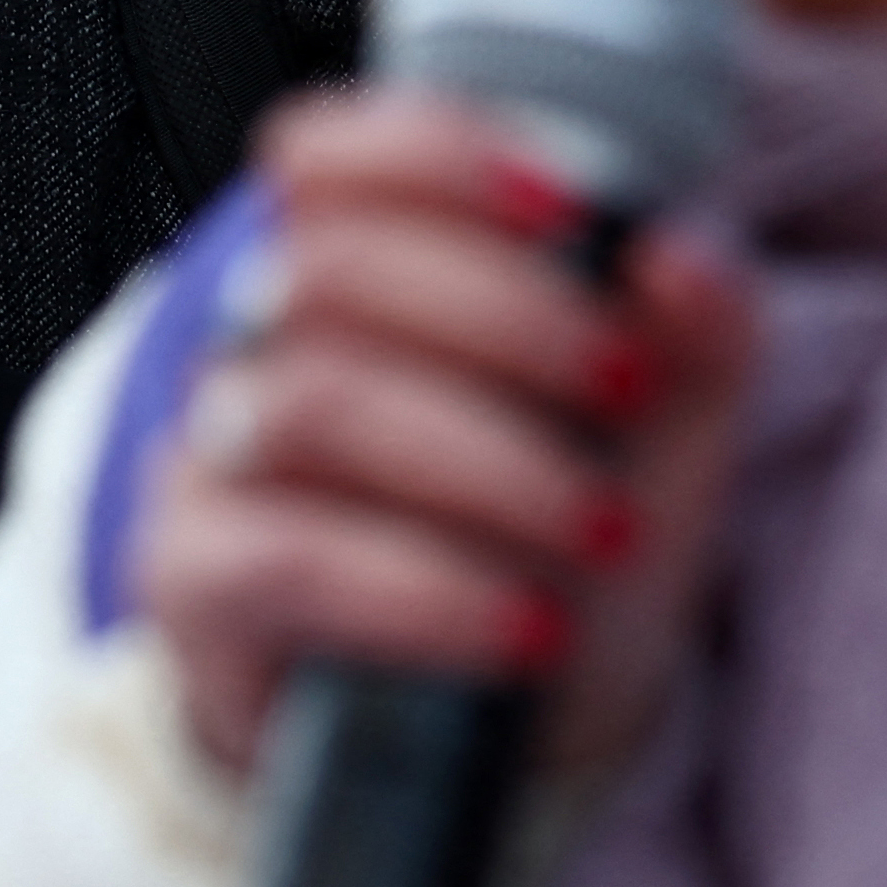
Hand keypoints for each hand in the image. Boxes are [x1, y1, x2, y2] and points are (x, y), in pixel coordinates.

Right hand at [138, 91, 760, 784]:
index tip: (567, 205)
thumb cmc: (562, 553)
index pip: (326, 159)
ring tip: (598, 528)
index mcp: (353, 276)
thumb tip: (680, 254)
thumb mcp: (661, 443)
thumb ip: (693, 335)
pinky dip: (425, 589)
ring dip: (485, 462)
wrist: (503, 732)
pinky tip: (524, 627)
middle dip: (503, 314)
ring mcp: (209, 463)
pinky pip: (288, 560)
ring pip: (313, 406)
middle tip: (625, 384)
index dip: (432, 153)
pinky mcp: (193, 586)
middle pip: (327, 266)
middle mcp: (253, 347)